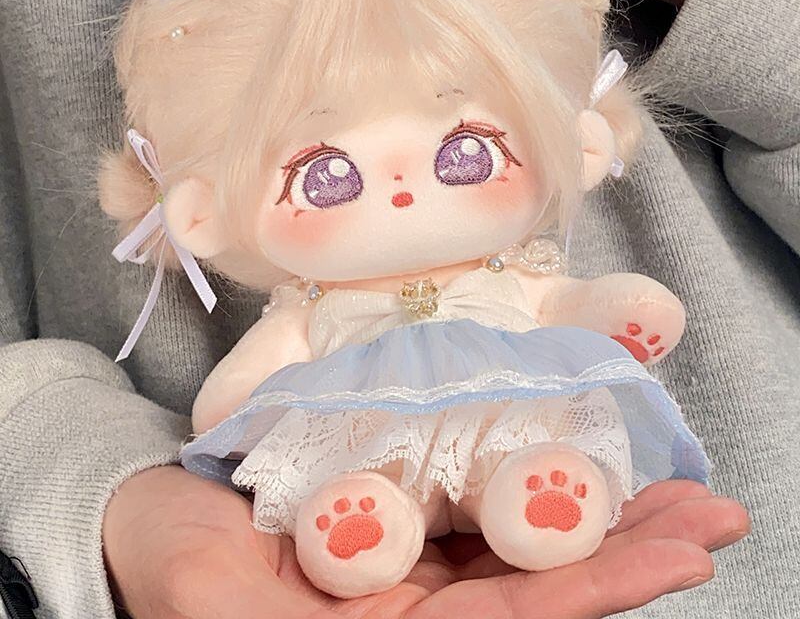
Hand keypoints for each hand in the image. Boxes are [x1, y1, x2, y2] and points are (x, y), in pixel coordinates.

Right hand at [104, 465, 748, 617]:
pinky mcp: (394, 501)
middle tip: (711, 512)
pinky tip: (573, 446)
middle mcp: (419, 605)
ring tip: (676, 482)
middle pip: (538, 581)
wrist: (148, 521)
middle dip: (627, 548)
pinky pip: (471, 487)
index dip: (598, 591)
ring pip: (517, 532)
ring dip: (595, 506)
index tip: (681, 553)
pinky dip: (527, 467)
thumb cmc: (174, 575)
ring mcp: (412, 551)